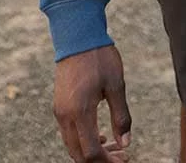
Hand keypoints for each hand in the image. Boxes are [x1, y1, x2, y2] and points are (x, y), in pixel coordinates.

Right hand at [53, 44, 131, 161]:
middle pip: (79, 154)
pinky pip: (69, 133)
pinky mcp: (59, 105)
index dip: (107, 162)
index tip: (124, 159)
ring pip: (72, 145)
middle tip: (121, 157)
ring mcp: (60, 111)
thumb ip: (121, 116)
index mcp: (80, 112)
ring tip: (114, 146)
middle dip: (100, 161)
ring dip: (91, 152)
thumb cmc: (99, 57)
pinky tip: (100, 135)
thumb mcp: (116, 85)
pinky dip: (83, 140)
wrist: (77, 35)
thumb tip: (126, 143)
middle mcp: (65, 116)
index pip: (91, 152)